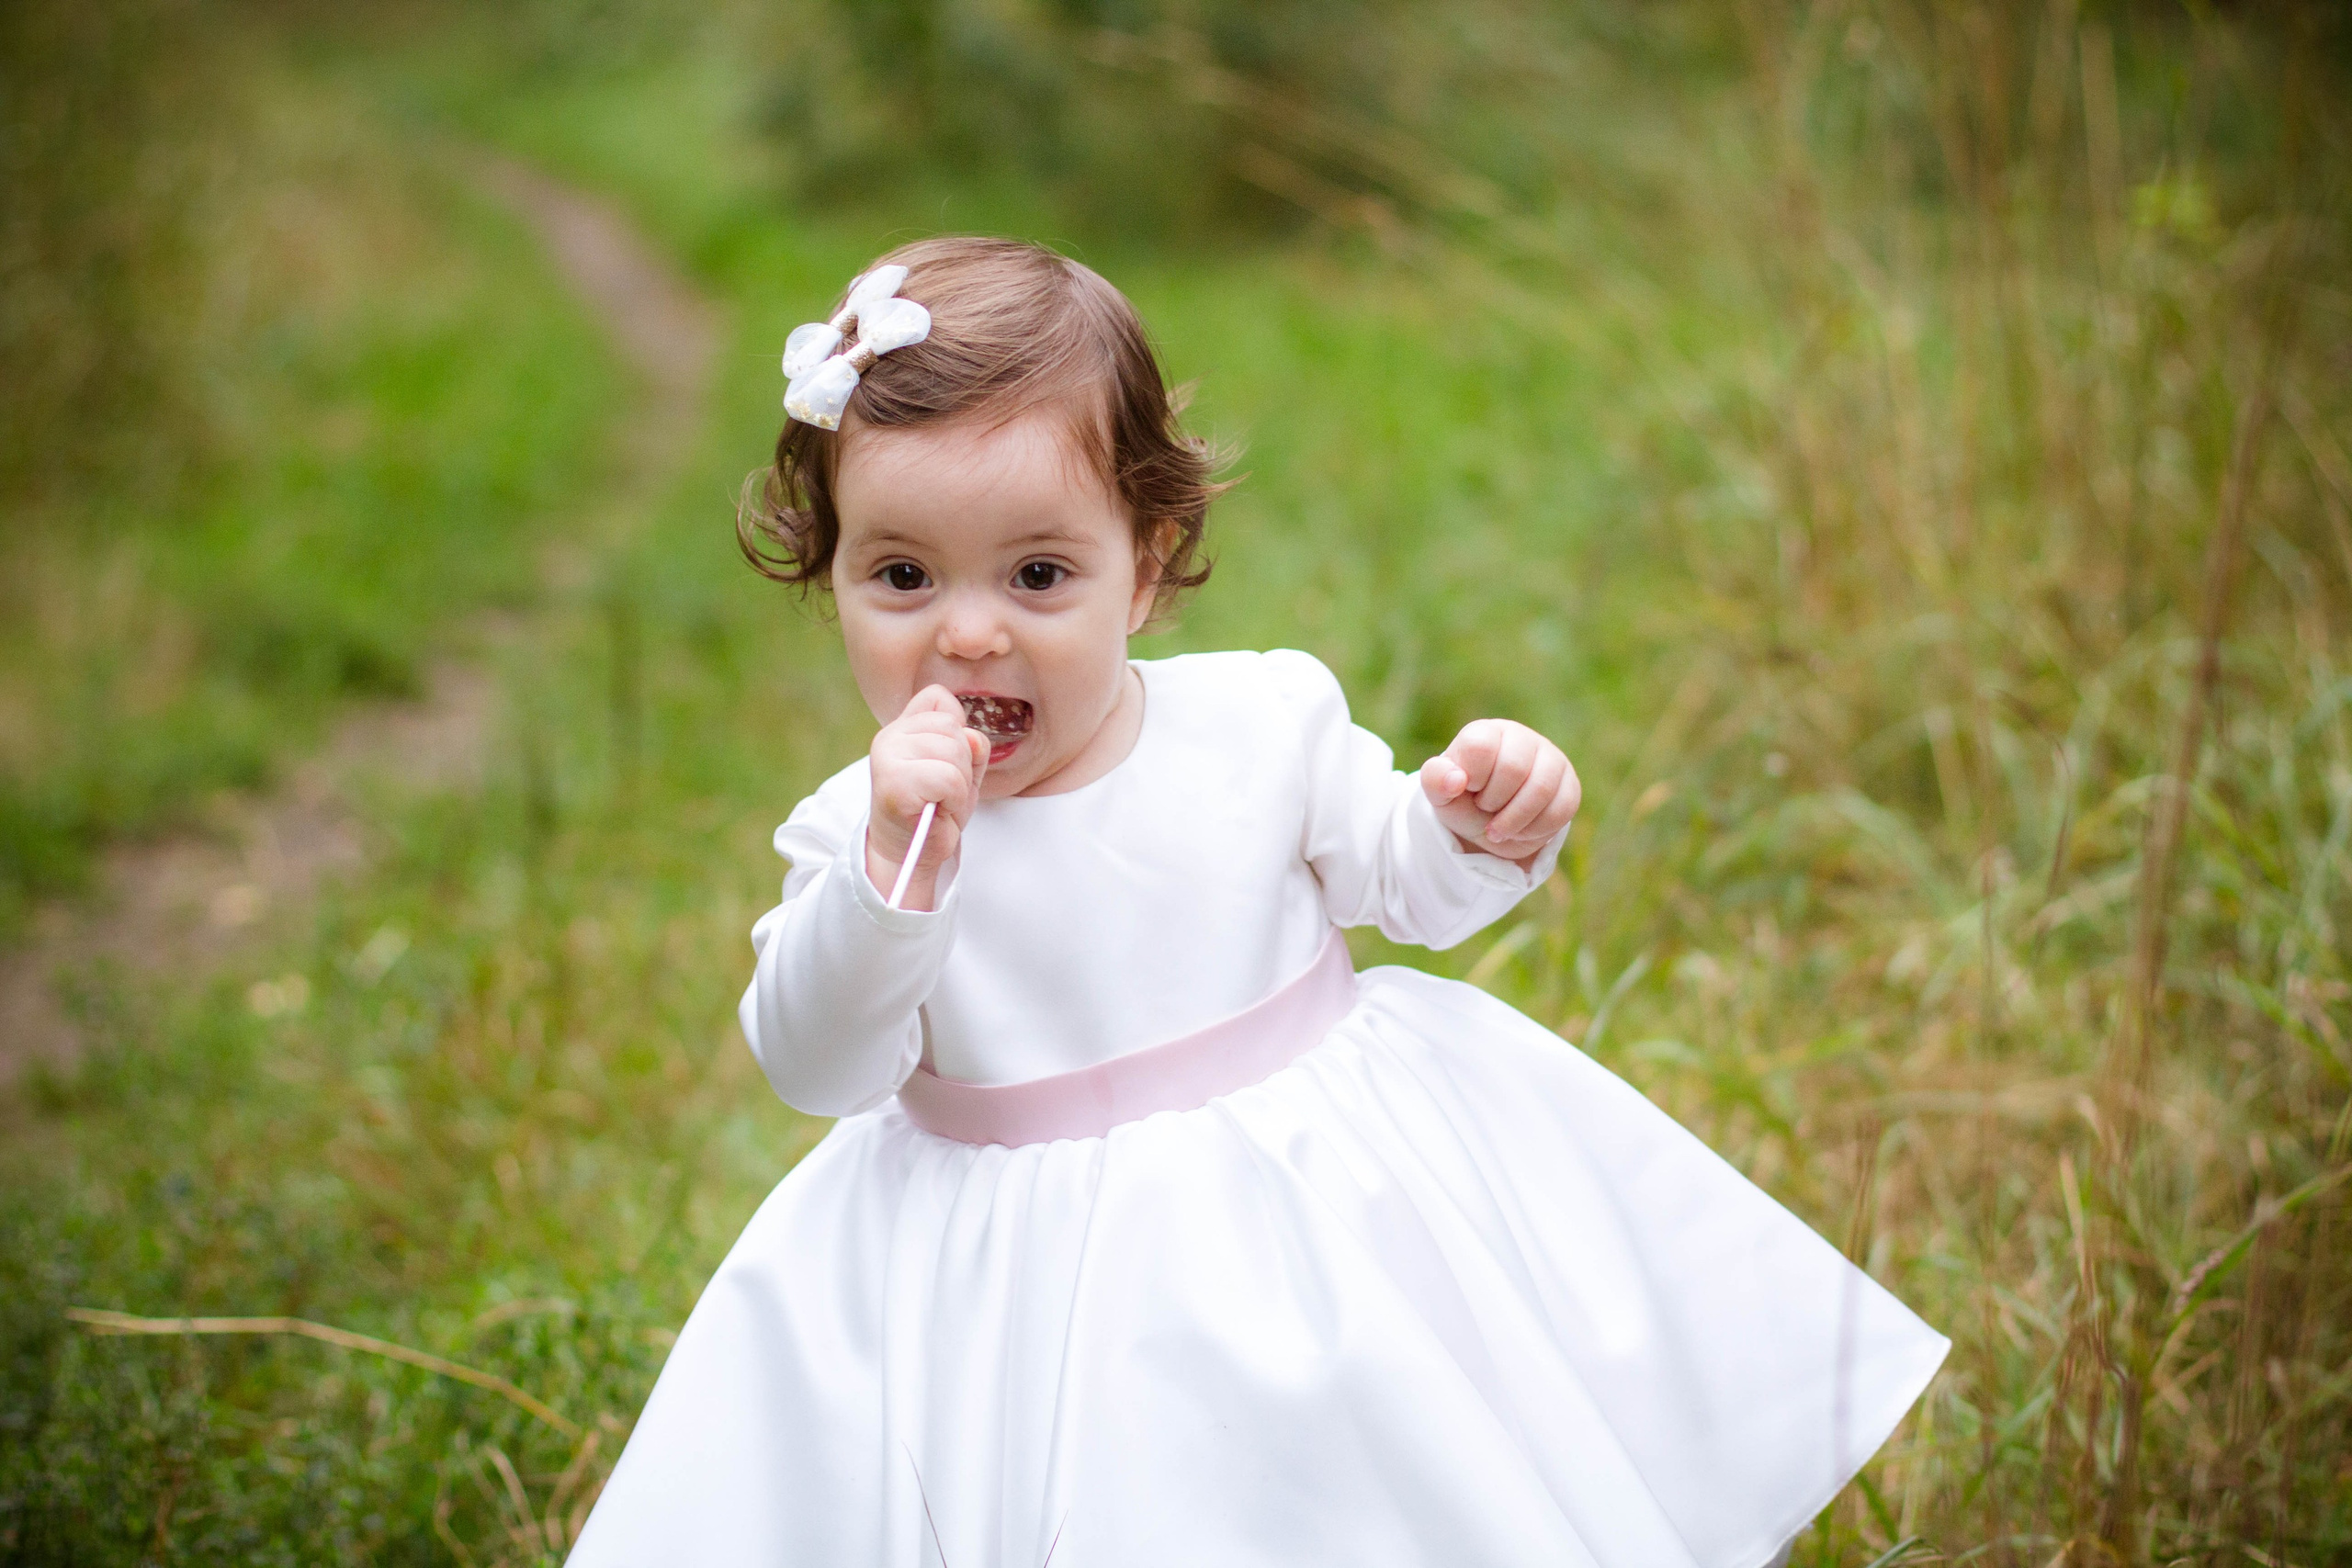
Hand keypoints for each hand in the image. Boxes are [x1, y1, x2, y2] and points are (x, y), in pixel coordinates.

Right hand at [865, 686, 988, 910]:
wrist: (911, 852)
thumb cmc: (935, 809)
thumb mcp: (961, 769)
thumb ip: (970, 745)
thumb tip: (973, 737)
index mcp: (902, 726)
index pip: (940, 699)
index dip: (958, 734)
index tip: (944, 764)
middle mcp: (890, 735)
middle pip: (953, 728)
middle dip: (963, 764)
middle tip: (944, 792)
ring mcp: (887, 757)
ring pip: (954, 752)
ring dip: (960, 784)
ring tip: (940, 801)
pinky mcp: (893, 783)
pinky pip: (948, 778)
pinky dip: (953, 799)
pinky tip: (937, 810)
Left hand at [1419, 719, 1580, 866]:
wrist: (1491, 823)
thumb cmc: (1464, 801)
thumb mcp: (1440, 793)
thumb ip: (1436, 779)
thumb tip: (1455, 780)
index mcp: (1487, 733)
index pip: (1480, 747)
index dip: (1472, 778)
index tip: (1466, 789)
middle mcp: (1522, 738)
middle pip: (1513, 768)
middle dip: (1493, 802)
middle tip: (1484, 809)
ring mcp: (1551, 759)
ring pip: (1541, 788)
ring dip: (1514, 820)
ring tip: (1498, 829)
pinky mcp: (1569, 785)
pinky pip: (1562, 808)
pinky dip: (1535, 830)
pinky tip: (1520, 830)